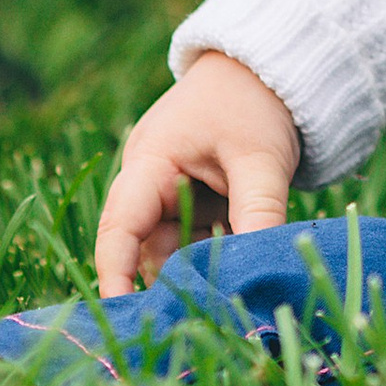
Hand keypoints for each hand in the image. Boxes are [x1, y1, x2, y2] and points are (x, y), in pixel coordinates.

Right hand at [93, 50, 300, 295]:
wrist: (269, 66)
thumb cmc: (256, 103)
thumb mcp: (261, 161)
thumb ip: (259, 216)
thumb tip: (259, 275)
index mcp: (151, 162)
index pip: (119, 229)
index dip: (116, 276)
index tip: (124, 319)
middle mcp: (150, 180)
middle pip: (148, 247)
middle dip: (173, 281)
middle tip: (204, 317)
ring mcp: (170, 191)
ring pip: (175, 249)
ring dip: (200, 269)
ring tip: (231, 293)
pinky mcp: (192, 198)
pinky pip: (195, 240)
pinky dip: (214, 253)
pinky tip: (239, 266)